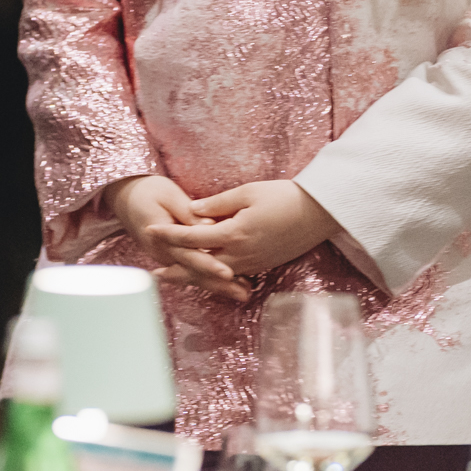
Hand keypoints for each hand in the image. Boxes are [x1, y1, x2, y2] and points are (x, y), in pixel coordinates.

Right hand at [108, 174, 247, 300]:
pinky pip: (192, 270)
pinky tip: (230, 284)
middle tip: (244, 292)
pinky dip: (210, 279)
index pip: (188, 255)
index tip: (229, 274)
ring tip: (244, 293)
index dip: (209, 265)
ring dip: (218, 286)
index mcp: (161, 237)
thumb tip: (210, 226)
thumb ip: (188, 212)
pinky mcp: (172, 257)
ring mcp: (167, 258)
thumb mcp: (168, 195)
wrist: (126, 197)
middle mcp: (163, 253)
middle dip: (219, 284)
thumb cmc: (148, 191)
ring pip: (194, 275)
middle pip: (194, 272)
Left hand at [150, 181, 337, 281]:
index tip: (150, 231)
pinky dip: (216, 276)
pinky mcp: (263, 265)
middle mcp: (241, 254)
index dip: (169, 235)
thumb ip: (217, 203)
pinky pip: (233, 274)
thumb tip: (192, 210)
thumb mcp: (247, 192)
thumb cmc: (284, 196)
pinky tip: (207, 275)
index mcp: (234, 234)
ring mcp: (253, 263)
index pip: (192, 237)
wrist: (320, 213)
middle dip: (176, 270)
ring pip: (216, 274)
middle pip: (200, 266)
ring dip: (194, 276)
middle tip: (154, 274)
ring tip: (175, 278)